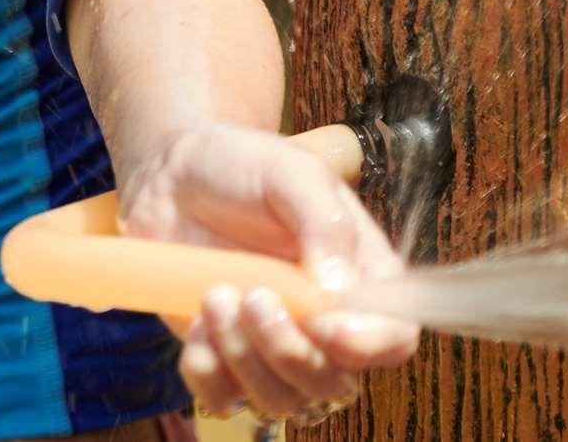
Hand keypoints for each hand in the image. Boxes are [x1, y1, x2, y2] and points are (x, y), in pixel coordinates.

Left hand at [122, 121, 418, 424]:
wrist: (173, 172)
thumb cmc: (244, 167)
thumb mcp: (292, 172)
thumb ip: (324, 224)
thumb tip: (340, 290)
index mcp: (361, 280)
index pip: (394, 339)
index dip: (368, 345)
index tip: (324, 323)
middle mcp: (324, 325)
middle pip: (335, 384)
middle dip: (290, 351)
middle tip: (254, 296)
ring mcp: (273, 346)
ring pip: (281, 400)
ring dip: (244, 357)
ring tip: (216, 295)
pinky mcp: (223, 356)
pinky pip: (222, 397)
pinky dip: (205, 368)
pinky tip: (198, 319)